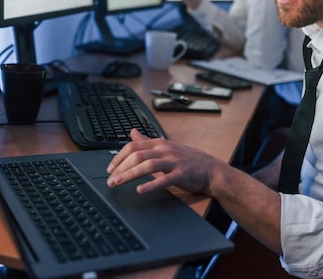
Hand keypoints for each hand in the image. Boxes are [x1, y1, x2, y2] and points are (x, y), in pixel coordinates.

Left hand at [106, 128, 221, 194]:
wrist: (211, 170)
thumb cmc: (188, 160)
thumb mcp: (166, 147)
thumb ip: (147, 141)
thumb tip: (132, 132)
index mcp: (160, 143)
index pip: (134, 146)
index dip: (119, 157)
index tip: (110, 168)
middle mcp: (165, 150)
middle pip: (137, 155)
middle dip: (120, 167)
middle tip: (110, 179)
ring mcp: (174, 161)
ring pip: (147, 165)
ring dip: (129, 175)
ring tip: (117, 183)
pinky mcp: (181, 174)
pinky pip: (164, 179)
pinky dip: (150, 185)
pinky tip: (140, 190)